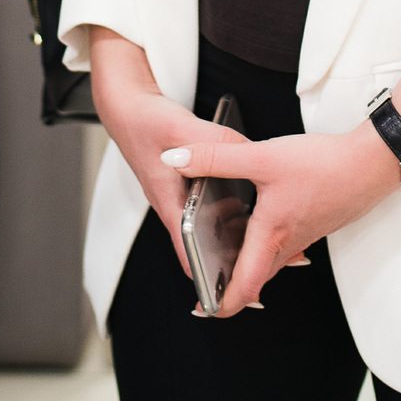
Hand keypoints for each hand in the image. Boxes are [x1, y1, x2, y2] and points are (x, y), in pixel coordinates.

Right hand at [88, 27, 250, 279]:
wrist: (128, 109)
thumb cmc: (146, 123)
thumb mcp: (180, 128)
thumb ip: (212, 144)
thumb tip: (245, 153)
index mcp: (171, 204)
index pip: (190, 253)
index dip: (211, 276)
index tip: (237, 291)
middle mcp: (177, 207)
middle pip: (207, 245)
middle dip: (235, 258)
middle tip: (272, 262)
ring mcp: (183, 198)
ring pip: (213, 226)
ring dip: (238, 233)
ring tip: (271, 236)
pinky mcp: (190, 186)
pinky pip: (214, 207)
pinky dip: (234, 210)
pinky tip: (256, 202)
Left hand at [160, 122, 400, 317]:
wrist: (374, 161)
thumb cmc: (324, 165)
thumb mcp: (263, 157)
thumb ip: (216, 158)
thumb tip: (174, 159)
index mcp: (271, 236)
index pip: (243, 288)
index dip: (220, 304)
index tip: (200, 307)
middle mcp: (288, 243)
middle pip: (255, 278)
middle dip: (229, 287)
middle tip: (205, 284)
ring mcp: (304, 234)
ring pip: (270, 260)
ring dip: (247, 263)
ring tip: (224, 253)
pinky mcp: (315, 221)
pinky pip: (285, 243)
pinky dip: (266, 243)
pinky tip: (259, 220)